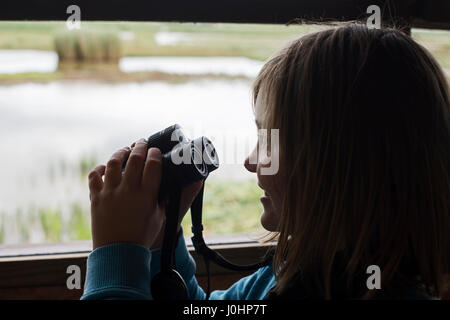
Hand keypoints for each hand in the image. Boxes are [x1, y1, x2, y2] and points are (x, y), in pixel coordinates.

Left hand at [88, 139, 202, 249]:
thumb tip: (186, 183)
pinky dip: (100, 168)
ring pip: (113, 163)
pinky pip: (94, 176)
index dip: (155, 153)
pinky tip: (106, 167)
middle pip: (135, 159)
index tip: (156, 151)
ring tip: (125, 151)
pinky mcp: (96, 198)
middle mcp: (128, 191)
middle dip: (140, 146)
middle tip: (142, 143)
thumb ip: (169, 198)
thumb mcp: (162, 216)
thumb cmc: (143, 235)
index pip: (153, 165)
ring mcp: (110, 193)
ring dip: (120, 153)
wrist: (118, 252)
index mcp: (147, 196)